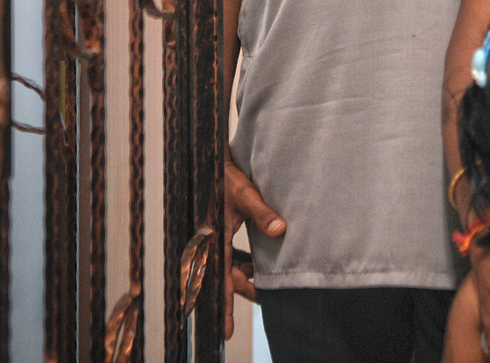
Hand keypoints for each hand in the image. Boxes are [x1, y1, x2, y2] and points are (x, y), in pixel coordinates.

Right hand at [223, 158, 285, 338]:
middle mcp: (209, 241)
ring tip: (263, 284)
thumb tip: (280, 230)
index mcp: (212, 236)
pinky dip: (242, 263)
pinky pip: (229, 256)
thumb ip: (262, 212)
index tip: (227, 331)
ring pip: (227, 268)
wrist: (212, 157)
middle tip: (264, 298)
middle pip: (225, 277)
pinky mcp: (218, 231)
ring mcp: (213, 237)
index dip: (224, 305)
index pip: (219, 279)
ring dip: (243, 276)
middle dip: (243, 289)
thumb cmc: (226, 175)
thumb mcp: (245, 193)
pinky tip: (256, 265)